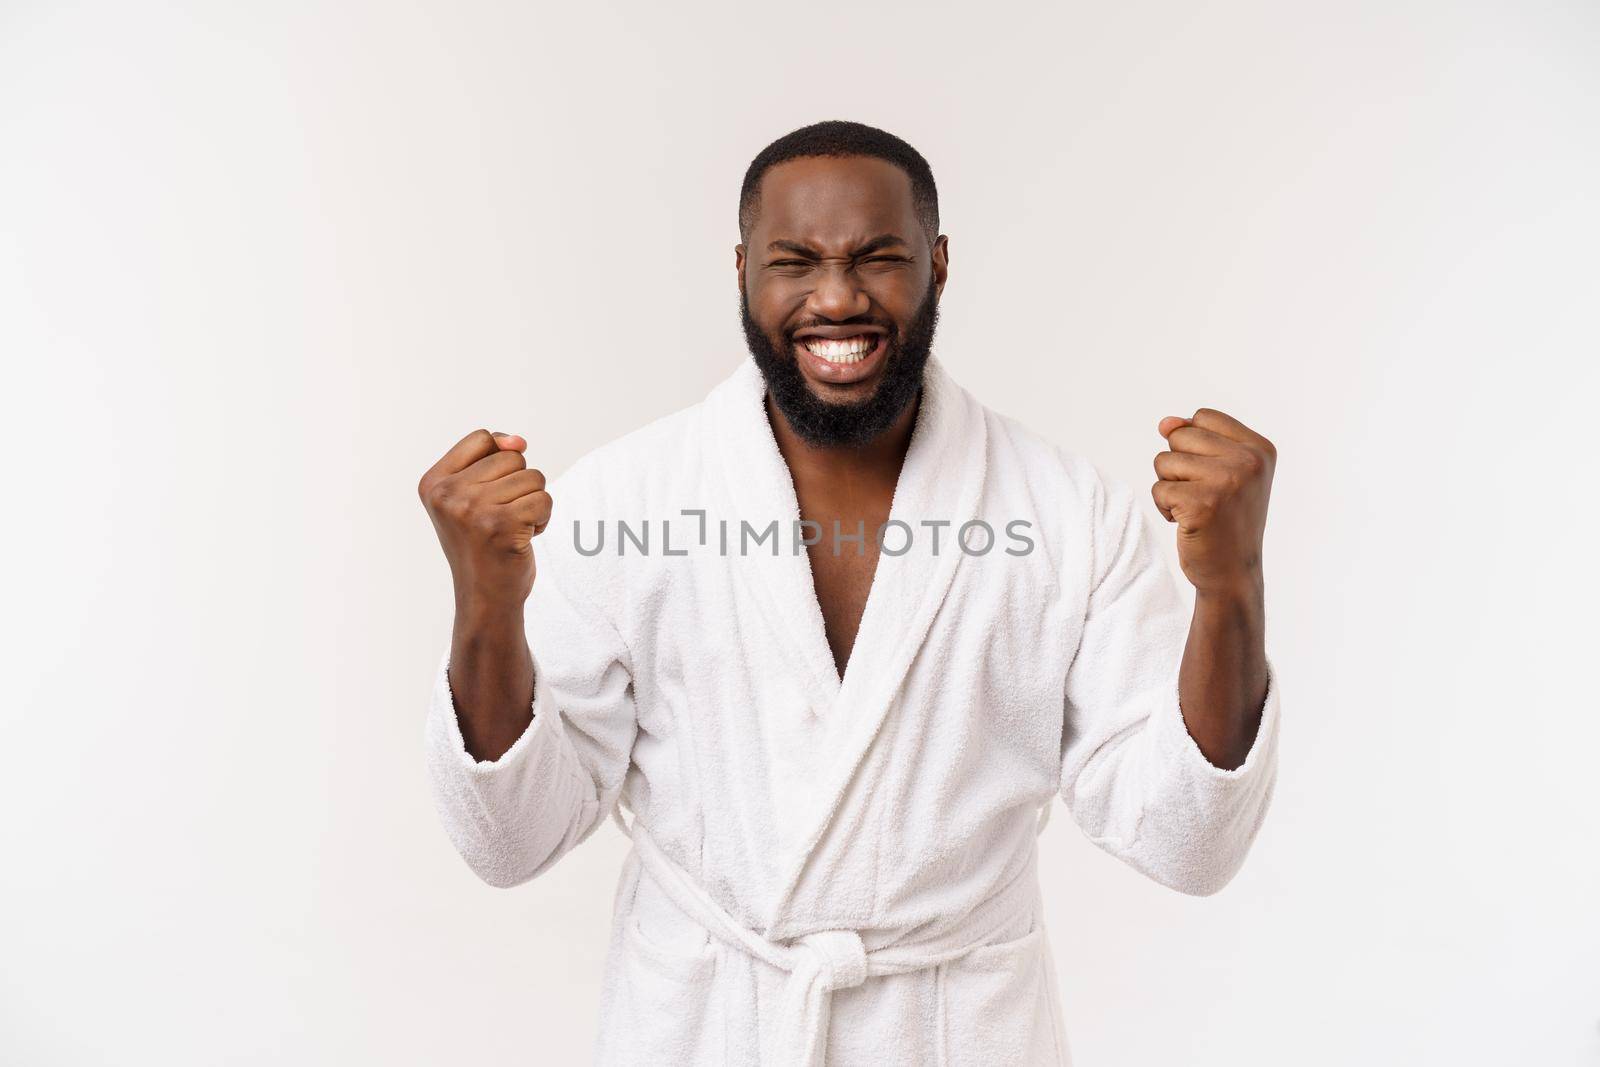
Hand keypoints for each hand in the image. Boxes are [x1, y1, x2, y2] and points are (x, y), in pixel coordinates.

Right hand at [418, 429, 551, 608]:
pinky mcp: (501, 526)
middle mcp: (447, 494)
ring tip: (512, 528)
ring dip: (532, 503)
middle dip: (519, 486)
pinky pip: (544, 499)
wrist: (484, 597)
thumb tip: (519, 441)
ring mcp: (472, 510)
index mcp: (433, 483)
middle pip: (512, 457)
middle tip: (501, 518)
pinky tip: (524, 538)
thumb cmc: (482, 544)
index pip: (482, 438)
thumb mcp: (473, 495)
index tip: (491, 493)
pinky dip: (543, 518)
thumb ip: (492, 458)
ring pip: (533, 477)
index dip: (500, 461)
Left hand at [1152, 408, 1275, 596]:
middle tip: (1202, 494)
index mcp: (1259, 448)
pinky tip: (1187, 522)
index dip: (1193, 445)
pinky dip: (1164, 507)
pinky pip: (1158, 489)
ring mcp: (1227, 481)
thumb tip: (1165, 423)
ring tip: (1194, 508)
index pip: (1202, 417)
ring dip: (1169, 487)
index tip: (1212, 475)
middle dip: (1178, 466)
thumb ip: (1196, 439)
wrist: (1233, 572)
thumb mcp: (1222, 472)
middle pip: (1179, 436)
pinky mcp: (1202, 503)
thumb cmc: (1225, 520)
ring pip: (1163, 461)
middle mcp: (1248, 461)